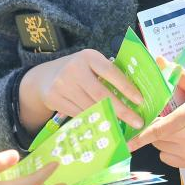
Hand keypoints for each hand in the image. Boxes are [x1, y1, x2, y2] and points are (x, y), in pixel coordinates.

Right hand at [19, 49, 144, 131]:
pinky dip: (94, 121)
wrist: (44, 77)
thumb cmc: (78, 70)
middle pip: (101, 94)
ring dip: (109, 119)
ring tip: (124, 126)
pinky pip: (79, 114)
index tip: (141, 101)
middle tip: (137, 122)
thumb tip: (134, 95)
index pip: (111, 72)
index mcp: (88, 57)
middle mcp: (74, 69)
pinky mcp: (55, 99)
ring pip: (90, 107)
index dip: (126, 87)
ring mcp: (63, 85)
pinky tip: (105, 126)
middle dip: (122, 110)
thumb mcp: (91, 64)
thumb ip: (108, 74)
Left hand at [127, 71, 184, 168]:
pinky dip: (170, 151)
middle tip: (169, 117)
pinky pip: (169, 159)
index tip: (126, 143)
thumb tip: (160, 60)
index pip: (158, 130)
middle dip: (157, 126)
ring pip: (162, 148)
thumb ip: (178, 75)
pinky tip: (182, 140)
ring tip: (179, 128)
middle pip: (157, 137)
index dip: (140, 137)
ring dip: (164, 138)